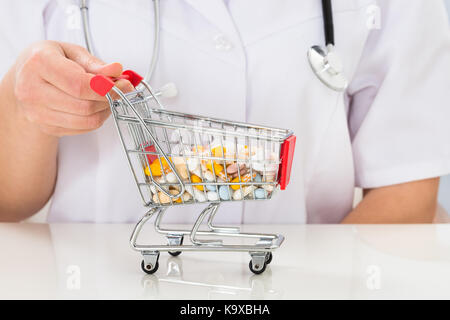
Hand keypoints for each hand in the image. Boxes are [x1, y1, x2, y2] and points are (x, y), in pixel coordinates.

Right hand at [12, 40, 132, 136]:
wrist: (24, 78)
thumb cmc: (48, 61)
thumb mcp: (71, 52)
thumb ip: (95, 63)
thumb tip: (116, 70)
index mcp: (39, 63)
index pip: (79, 84)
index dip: (106, 88)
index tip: (122, 84)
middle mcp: (32, 90)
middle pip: (84, 105)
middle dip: (109, 99)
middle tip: (120, 89)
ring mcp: (37, 112)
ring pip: (86, 120)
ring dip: (105, 110)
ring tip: (108, 97)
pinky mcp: (46, 127)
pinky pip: (83, 129)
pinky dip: (96, 118)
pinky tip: (96, 106)